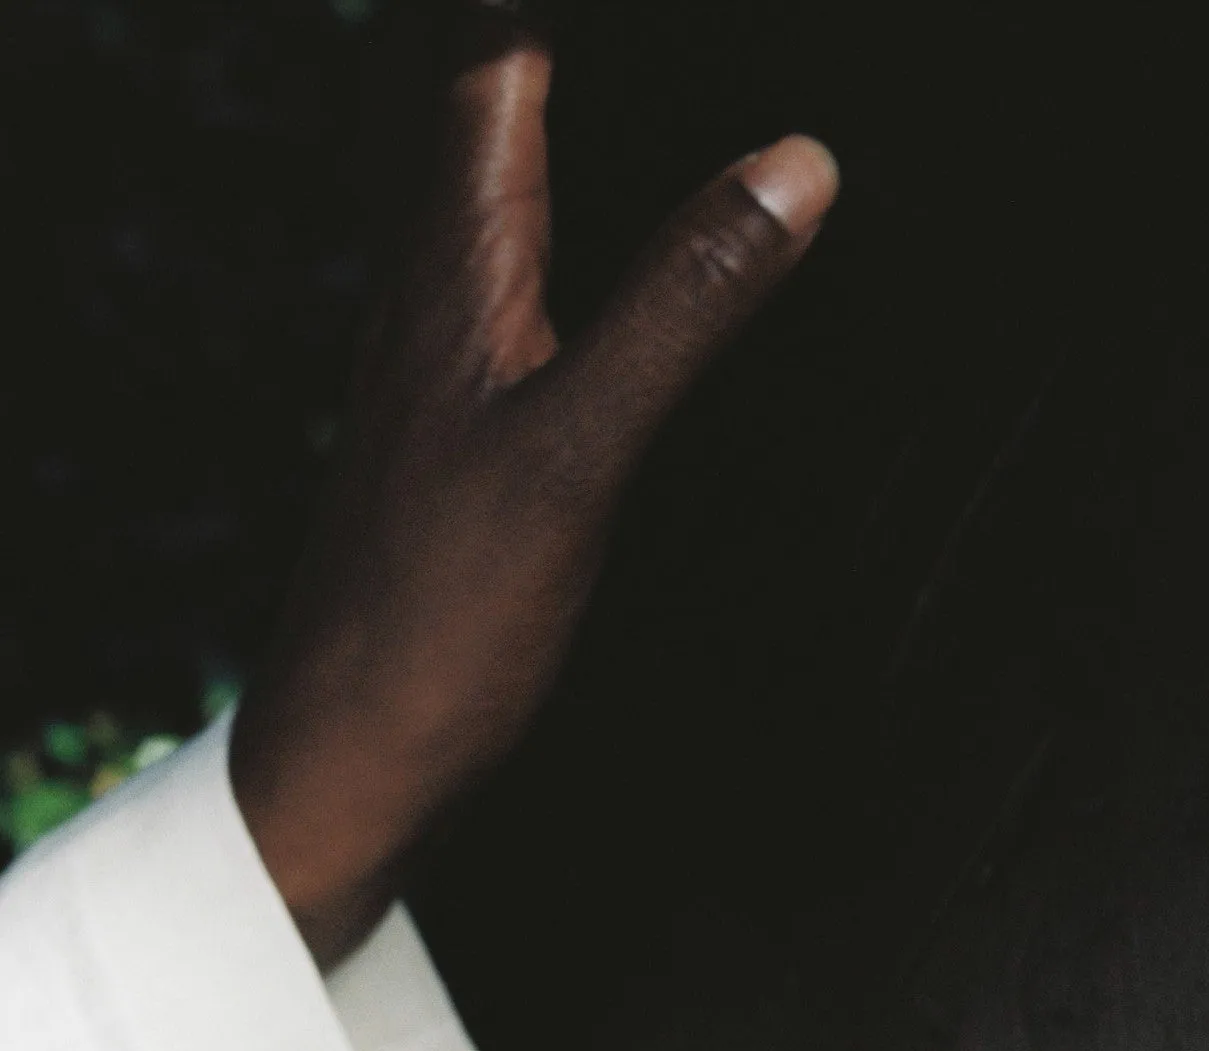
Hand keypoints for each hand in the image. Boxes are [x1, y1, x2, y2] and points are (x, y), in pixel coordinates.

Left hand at [229, 9, 835, 965]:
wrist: (355, 761)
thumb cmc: (438, 616)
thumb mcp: (581, 445)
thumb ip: (685, 302)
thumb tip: (794, 164)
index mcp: (454, 265)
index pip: (498, 70)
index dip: (582, 37)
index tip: (699, 39)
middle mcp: (436, 299)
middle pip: (509, 133)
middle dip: (606, 91)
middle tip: (727, 87)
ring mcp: (446, 372)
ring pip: (521, 227)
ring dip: (600, 182)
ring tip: (712, 167)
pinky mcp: (467, 446)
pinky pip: (535, 321)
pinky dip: (596, 290)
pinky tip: (660, 328)